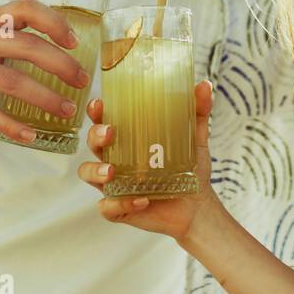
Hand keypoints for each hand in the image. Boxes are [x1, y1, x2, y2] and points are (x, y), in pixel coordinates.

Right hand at [0, 0, 89, 142]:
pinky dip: (12, 126)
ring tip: (66, 110)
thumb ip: (14, 37)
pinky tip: (31, 135)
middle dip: (61, 64)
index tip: (75, 42)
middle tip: (82, 81)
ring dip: (44, 98)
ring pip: (11, 81)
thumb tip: (65, 48)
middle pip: (26, 46)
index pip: (25, 8)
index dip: (54, 21)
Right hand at [77, 79, 217, 241]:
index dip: (96, 112)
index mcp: (127, 140)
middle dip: (96, 136)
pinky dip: (120, 203)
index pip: (104, 120)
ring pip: (89, 174)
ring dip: (96, 171)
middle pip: (93, 144)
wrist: (198, 206)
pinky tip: (141, 199)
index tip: (100, 104)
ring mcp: (114, 184)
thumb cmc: (190, 170)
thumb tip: (204, 85)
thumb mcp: (195, 139)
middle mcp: (115, 160)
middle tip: (110, 133)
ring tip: (112, 171)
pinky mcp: (119, 208)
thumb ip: (198, 113)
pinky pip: (108, 207)